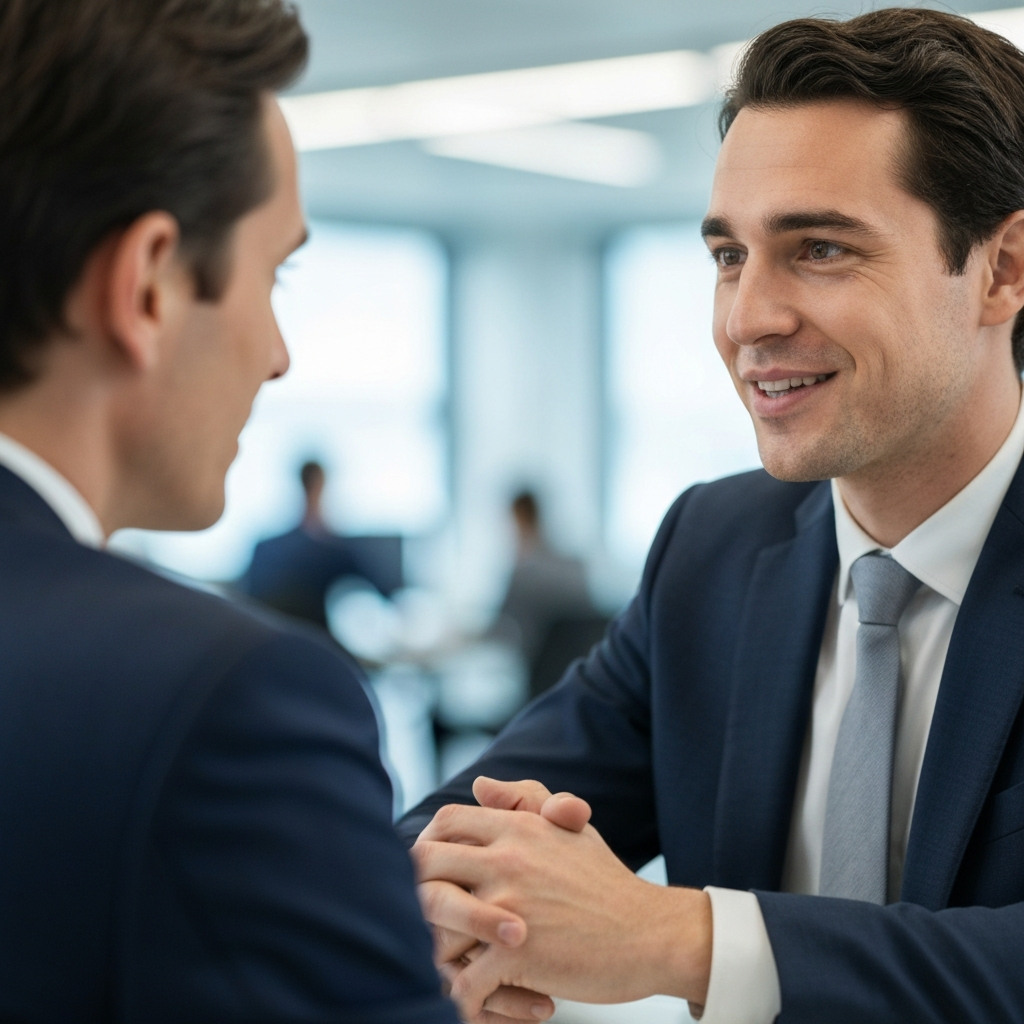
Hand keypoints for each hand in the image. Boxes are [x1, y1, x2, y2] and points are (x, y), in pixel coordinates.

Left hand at [417, 779, 589, 1021]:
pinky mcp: (517, 953)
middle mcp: (507, 858)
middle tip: (424, 918)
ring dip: (433, 949)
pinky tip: (474, 1000)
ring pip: (433, 924)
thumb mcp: (570, 827)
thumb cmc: (607, 882)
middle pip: (425, 863)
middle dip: (416, 893)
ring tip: (444, 964)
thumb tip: (480, 784)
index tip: (431, 870)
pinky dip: (462, 997)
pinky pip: (465, 981)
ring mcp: (509, 905)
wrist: (650, 933)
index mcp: (518, 827)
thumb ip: (525, 800)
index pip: (447, 820)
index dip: (429, 843)